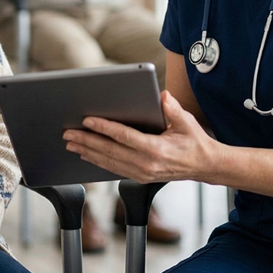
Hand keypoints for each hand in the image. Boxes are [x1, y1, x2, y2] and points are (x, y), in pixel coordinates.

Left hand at [64, 90, 215, 183]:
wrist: (205, 166)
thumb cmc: (194, 142)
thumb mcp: (186, 122)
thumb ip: (172, 108)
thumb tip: (161, 95)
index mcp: (156, 149)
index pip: (123, 137)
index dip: (104, 128)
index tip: (87, 121)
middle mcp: (146, 164)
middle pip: (109, 151)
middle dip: (86, 141)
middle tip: (68, 133)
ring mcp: (142, 173)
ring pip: (108, 162)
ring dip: (87, 152)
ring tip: (71, 144)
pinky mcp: (140, 177)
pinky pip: (113, 168)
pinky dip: (97, 161)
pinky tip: (86, 154)